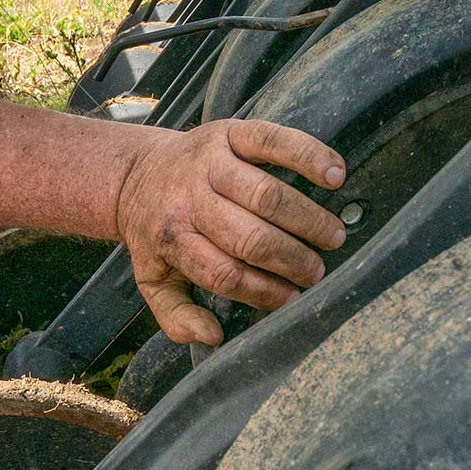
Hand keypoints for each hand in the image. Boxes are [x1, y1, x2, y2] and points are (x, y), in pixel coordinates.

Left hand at [116, 119, 347, 345]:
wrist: (136, 174)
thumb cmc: (156, 231)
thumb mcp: (153, 279)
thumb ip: (174, 316)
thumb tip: (211, 336)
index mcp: (172, 238)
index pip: (225, 273)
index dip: (264, 291)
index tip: (291, 299)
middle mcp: (189, 200)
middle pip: (250, 237)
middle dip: (291, 260)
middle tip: (317, 272)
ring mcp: (210, 163)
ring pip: (267, 195)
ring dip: (307, 219)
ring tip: (333, 237)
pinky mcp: (229, 133)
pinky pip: (273, 141)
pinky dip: (308, 155)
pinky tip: (334, 174)